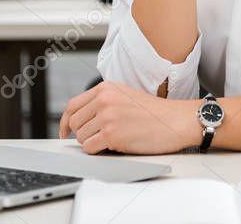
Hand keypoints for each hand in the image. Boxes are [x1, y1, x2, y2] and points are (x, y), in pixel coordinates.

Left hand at [58, 80, 200, 154]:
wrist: (175, 120)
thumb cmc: (154, 112)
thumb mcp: (125, 96)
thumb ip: (103, 101)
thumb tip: (80, 118)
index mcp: (106, 88)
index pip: (73, 106)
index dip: (65, 121)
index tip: (65, 131)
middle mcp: (104, 100)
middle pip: (75, 123)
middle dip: (84, 134)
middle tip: (99, 137)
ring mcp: (107, 116)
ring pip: (81, 138)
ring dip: (93, 143)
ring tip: (113, 138)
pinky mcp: (111, 134)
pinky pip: (90, 148)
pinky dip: (97, 151)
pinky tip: (113, 145)